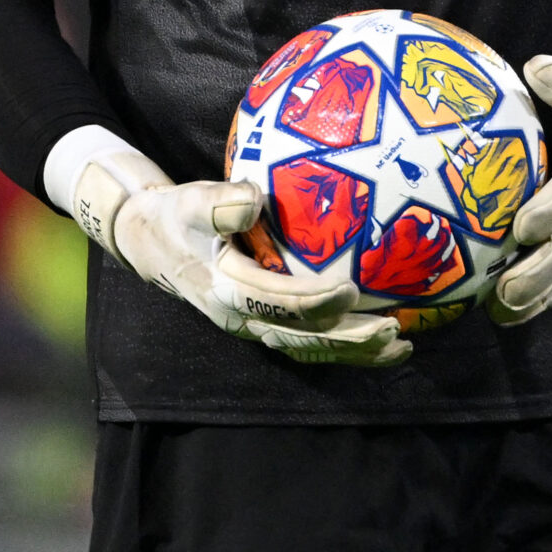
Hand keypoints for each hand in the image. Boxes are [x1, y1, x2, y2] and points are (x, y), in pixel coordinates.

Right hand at [51, 129, 409, 366]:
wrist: (152, 240)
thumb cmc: (178, 215)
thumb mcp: (190, 201)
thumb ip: (220, 201)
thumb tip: (255, 199)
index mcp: (225, 289)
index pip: (278, 301)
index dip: (315, 300)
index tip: (353, 288)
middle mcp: (240, 318)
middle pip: (301, 337)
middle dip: (347, 338)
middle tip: (392, 331)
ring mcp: (251, 326)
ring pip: (306, 348)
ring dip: (352, 352)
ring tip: (399, 348)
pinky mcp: (261, 323)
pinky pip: (305, 343)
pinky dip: (341, 347)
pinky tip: (377, 343)